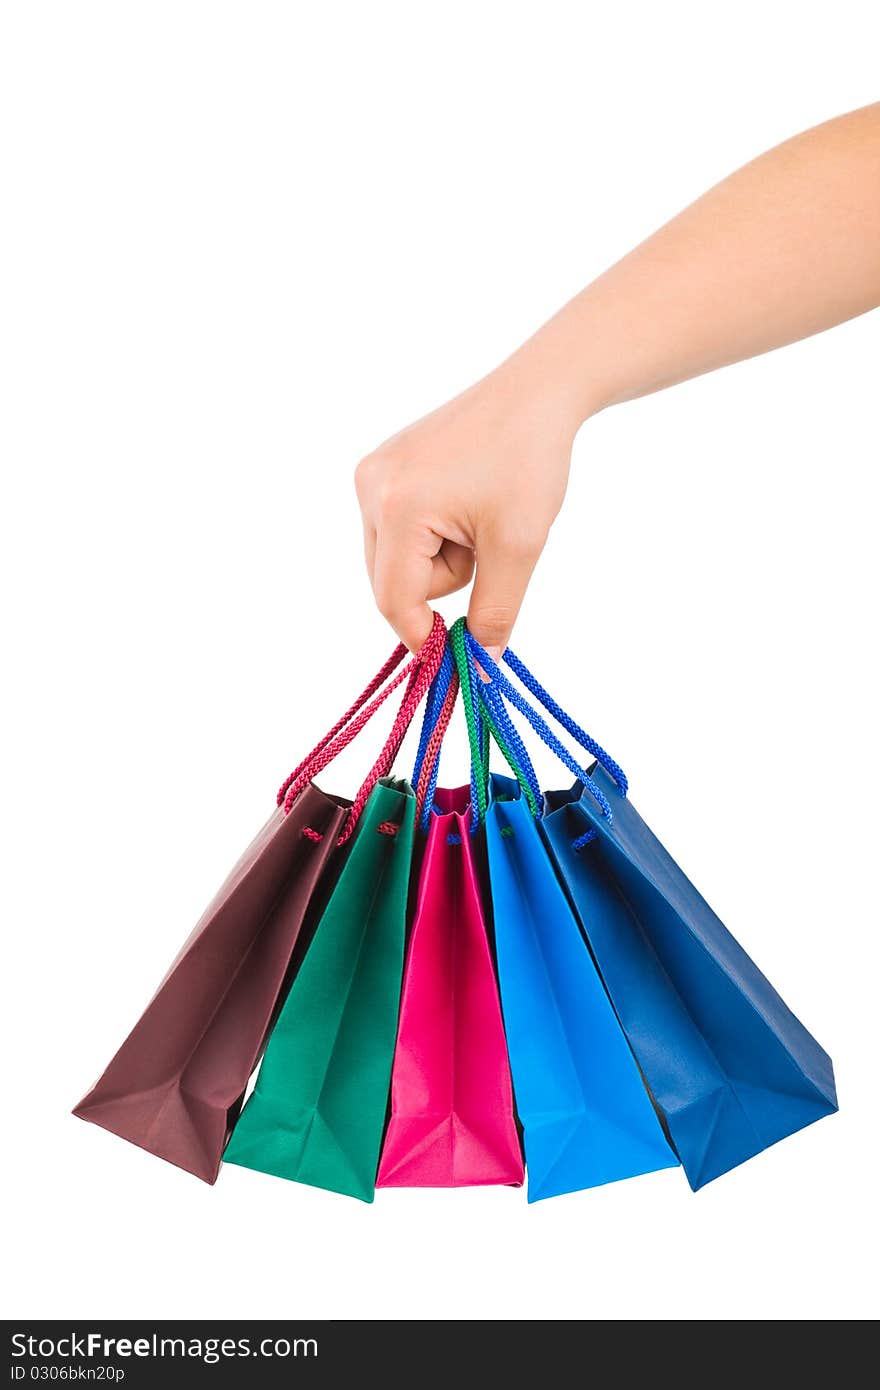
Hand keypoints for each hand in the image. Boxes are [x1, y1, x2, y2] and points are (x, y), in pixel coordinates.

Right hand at [355, 356, 577, 654]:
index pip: (395, 599)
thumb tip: (480, 663)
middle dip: (441, 581)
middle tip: (486, 548)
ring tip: (477, 518)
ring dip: (438, 558)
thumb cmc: (529, 461)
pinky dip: (431, 533)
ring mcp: (372, 473)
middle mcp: (371, 488)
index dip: (424, 634)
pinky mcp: (381, 466)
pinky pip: (397, 528)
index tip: (456, 654)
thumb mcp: (518, 546)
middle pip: (392, 581)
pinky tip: (462, 502)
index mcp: (397, 508)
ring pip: (396, 558)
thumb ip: (496, 611)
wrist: (535, 394)